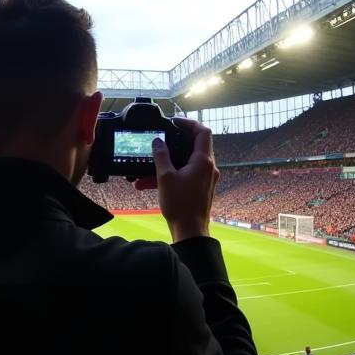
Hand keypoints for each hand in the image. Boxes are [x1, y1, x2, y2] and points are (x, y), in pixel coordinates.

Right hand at [135, 118, 217, 241]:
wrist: (190, 231)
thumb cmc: (180, 205)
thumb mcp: (165, 177)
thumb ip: (161, 156)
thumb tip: (157, 141)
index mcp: (203, 161)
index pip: (202, 132)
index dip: (189, 123)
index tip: (174, 123)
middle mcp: (208, 168)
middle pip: (195, 145)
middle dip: (174, 143)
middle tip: (161, 140)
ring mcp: (206, 178)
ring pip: (186, 162)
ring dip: (168, 163)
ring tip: (146, 171)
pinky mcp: (201, 188)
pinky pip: (185, 175)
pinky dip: (171, 175)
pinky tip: (150, 183)